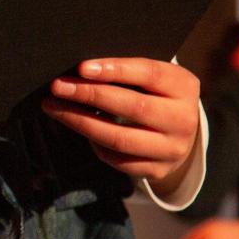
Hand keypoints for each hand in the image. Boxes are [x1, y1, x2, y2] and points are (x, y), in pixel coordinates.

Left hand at [43, 58, 199, 185]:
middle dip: (90, 95)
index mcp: (184, 87)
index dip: (115, 70)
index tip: (81, 68)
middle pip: (133, 107)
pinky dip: (95, 144)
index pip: (149, 74)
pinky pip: (118, 160)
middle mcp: (183, 120)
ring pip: (120, 139)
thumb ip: (127, 72)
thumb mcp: (153, 77)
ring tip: (54, 108)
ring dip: (81, 122)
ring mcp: (172, 149)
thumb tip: (81, 70)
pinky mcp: (158, 170)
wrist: (181, 131)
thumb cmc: (155, 94)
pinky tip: (78, 128)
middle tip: (58, 87)